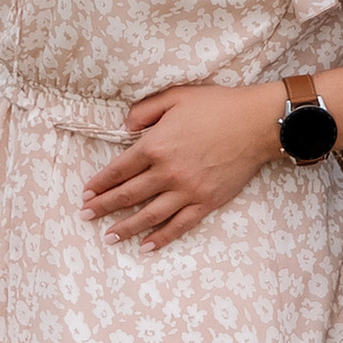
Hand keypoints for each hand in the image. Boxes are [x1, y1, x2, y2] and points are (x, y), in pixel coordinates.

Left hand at [82, 84, 281, 251]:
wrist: (256, 123)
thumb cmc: (216, 106)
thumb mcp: (175, 96)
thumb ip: (145, 110)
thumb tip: (125, 127)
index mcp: (155, 146)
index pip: (119, 170)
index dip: (100, 183)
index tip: (86, 193)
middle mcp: (167, 173)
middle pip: (128, 195)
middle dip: (104, 207)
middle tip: (86, 216)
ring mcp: (187, 191)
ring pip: (148, 215)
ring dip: (126, 227)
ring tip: (109, 237)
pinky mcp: (206, 202)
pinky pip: (179, 225)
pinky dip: (161, 237)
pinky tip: (146, 246)